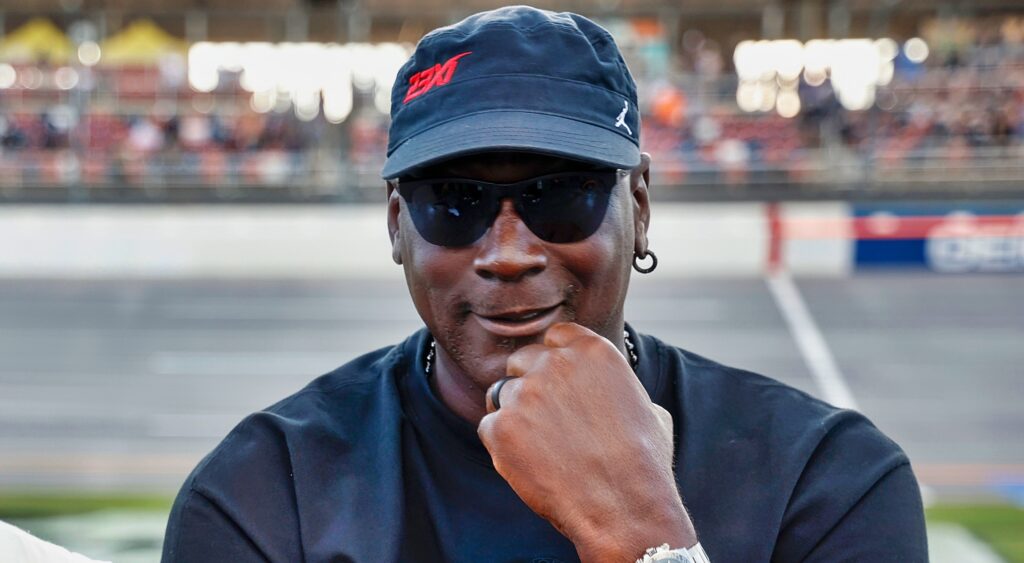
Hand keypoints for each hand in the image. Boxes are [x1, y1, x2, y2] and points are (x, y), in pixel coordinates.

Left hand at [477, 323, 696, 561]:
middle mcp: (554, 363)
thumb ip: (616, 388)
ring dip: (514, 416)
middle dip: (528, 384)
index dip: (553, 359)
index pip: (555, 336)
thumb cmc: (643, 463)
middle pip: (521, 360)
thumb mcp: (647, 407)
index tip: (557, 381)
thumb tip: (612, 393)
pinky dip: (503, 447)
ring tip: (540, 449)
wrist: (625, 505)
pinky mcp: (501, 427)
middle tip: (543, 420)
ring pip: (501, 394)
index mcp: (591, 350)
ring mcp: (524, 393)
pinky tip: (531, 466)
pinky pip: (490, 428)